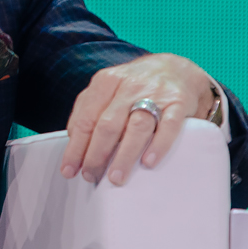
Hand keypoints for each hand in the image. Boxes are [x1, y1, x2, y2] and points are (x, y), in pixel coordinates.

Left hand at [60, 53, 221, 185]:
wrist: (178, 70)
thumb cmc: (135, 87)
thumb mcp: (107, 89)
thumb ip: (87, 110)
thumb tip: (73, 142)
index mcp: (106, 82)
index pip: (86, 120)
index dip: (76, 148)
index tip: (70, 171)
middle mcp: (129, 86)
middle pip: (108, 125)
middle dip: (96, 155)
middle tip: (91, 176)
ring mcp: (155, 94)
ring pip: (136, 127)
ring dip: (124, 156)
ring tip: (116, 178)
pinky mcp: (178, 103)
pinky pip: (168, 126)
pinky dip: (158, 145)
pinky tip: (148, 163)